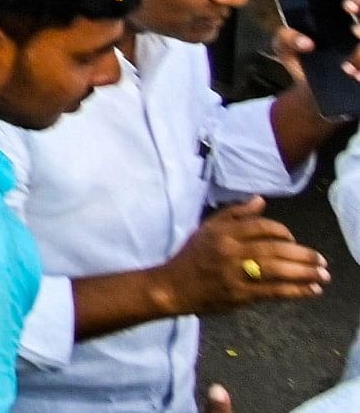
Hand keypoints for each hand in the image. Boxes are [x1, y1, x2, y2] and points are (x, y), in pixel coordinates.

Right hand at [164, 200, 327, 311]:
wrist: (173, 287)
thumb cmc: (192, 256)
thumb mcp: (207, 228)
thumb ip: (234, 214)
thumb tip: (261, 200)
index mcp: (223, 232)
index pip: (261, 227)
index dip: (283, 232)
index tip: (295, 240)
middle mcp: (230, 250)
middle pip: (274, 249)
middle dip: (302, 254)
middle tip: (322, 260)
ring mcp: (235, 273)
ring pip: (276, 270)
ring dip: (304, 272)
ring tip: (322, 274)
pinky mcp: (240, 294)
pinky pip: (273, 291)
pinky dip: (295, 290)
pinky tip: (311, 290)